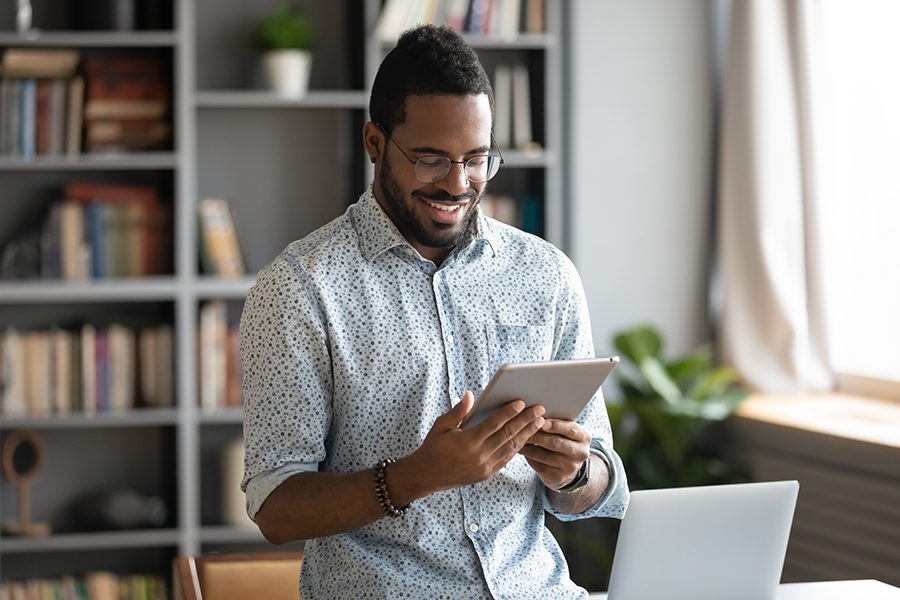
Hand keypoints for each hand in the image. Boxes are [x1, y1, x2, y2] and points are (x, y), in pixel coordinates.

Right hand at [406, 391, 545, 493]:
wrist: (426, 475)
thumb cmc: (433, 447)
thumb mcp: (442, 426)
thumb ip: (459, 411)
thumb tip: (470, 395)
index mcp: (468, 441)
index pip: (494, 423)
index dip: (509, 412)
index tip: (521, 402)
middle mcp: (479, 455)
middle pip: (508, 434)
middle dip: (526, 421)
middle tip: (540, 410)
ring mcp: (485, 466)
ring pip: (511, 448)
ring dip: (526, 434)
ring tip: (539, 423)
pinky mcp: (487, 474)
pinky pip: (506, 459)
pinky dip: (517, 448)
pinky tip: (526, 438)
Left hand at [519, 419, 591, 489]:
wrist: (568, 467)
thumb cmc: (563, 440)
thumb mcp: (566, 431)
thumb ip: (557, 422)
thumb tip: (535, 412)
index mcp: (584, 437)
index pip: (570, 429)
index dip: (556, 425)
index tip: (542, 421)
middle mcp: (580, 453)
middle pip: (555, 443)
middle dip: (537, 434)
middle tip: (522, 426)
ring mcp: (569, 468)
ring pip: (543, 455)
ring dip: (528, 445)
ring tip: (516, 436)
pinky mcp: (557, 477)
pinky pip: (538, 465)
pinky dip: (527, 455)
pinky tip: (518, 448)